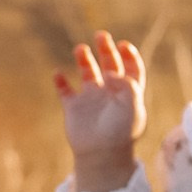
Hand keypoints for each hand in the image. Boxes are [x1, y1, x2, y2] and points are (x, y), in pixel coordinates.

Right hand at [56, 33, 145, 191]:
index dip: (129, 56)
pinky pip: (65, 91)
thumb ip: (127, 85)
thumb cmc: (120, 132)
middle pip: (109, 65)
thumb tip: (112, 71)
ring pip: (87, 73)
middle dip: (106, 49)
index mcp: (128, 94)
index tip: (124, 45)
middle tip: (101, 35)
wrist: (101, 156)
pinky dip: (60, 81)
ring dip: (84, 59)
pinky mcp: (74, 108)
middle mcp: (110, 94)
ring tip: (80, 49)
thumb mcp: (132, 106)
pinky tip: (59, 73)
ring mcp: (91, 100)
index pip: (131, 69)